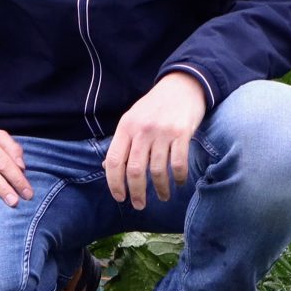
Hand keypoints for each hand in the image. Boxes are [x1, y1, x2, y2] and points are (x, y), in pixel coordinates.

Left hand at [105, 72, 207, 208]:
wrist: (182, 85)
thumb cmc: (154, 106)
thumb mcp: (132, 119)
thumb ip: (122, 143)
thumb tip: (108, 167)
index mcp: (126, 127)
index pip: (115, 161)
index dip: (114, 183)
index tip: (120, 197)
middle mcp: (142, 130)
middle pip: (135, 170)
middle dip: (137, 192)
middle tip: (139, 205)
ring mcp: (163, 132)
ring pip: (158, 170)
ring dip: (160, 189)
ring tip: (162, 196)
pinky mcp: (182, 133)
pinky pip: (179, 163)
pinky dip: (179, 177)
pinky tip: (179, 183)